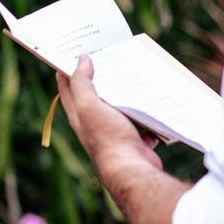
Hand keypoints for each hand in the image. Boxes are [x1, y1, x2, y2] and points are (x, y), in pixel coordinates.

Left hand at [56, 54, 162, 171]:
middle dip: (101, 77)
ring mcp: (115, 134)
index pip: (67, 88)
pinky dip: (149, 117)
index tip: (74, 52)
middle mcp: (94, 125)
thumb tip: (81, 59)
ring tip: (135, 74)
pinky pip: (143, 126)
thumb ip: (82, 82)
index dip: (67, 70)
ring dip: (127, 96)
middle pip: (95, 97)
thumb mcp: (88, 105)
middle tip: (108, 56)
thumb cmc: (108, 137)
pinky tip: (156, 103)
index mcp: (79, 116)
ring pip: (120, 109)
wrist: (132, 171)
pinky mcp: (135, 142)